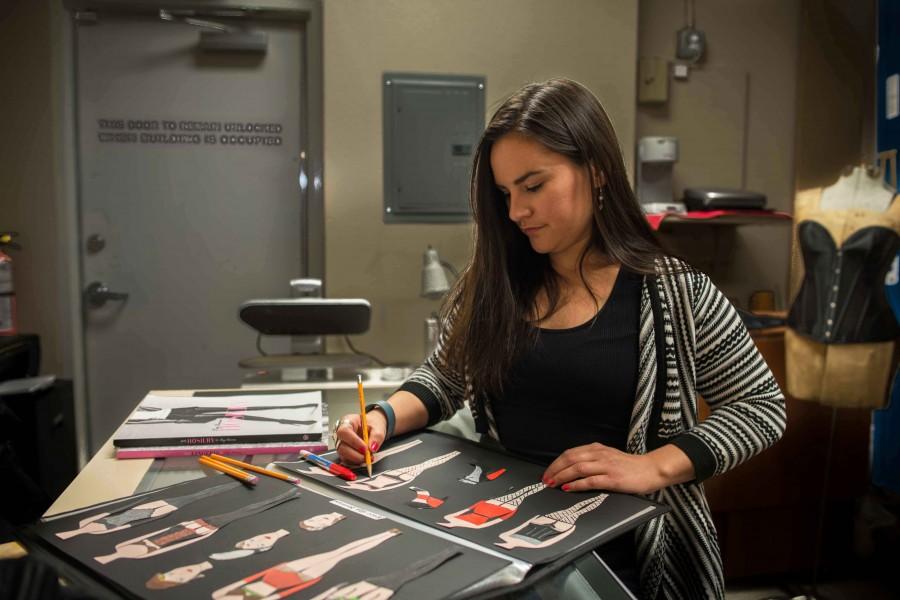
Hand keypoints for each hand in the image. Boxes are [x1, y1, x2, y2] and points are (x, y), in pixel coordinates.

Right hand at [333, 410, 386, 465]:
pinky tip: (365, 459)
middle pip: (341, 446)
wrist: (371, 427)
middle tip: (368, 456)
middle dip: (355, 454)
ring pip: (343, 455)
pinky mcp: (343, 452)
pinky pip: (346, 460)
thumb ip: (376, 436)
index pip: (345, 431)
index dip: (354, 441)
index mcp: (347, 422)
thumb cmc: (372, 424)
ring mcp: (341, 443)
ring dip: (356, 459)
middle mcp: (341, 433)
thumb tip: (372, 448)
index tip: (365, 448)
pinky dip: (356, 462)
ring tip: (369, 458)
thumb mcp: (378, 427)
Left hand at [541, 442, 685, 494]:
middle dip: (555, 469)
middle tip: (545, 479)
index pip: (570, 453)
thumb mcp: (608, 457)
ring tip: (552, 484)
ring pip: (578, 468)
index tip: (547, 472)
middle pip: (570, 459)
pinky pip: (590, 480)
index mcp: (597, 449)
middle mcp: (600, 455)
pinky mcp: (613, 479)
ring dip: (562, 476)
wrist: (651, 470)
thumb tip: (571, 470)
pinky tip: (567, 488)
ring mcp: (606, 466)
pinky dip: (576, 484)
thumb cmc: (629, 466)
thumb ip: (592, 460)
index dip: (556, 463)